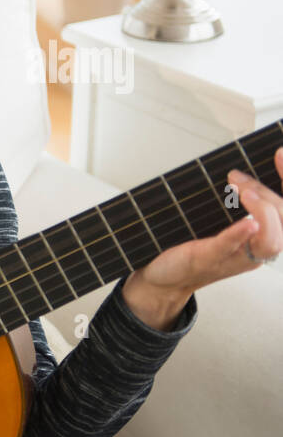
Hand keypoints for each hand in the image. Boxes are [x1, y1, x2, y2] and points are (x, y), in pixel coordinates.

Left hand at [123, 147, 282, 327]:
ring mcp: (233, 258)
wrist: (165, 280)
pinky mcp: (208, 260)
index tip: (280, 156)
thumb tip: (237, 174)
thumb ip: (232, 206)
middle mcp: (253, 251)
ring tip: (247, 193)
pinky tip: (247, 222)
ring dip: (264, 212)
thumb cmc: (192, 252)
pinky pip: (230, 247)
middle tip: (241, 179)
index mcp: (258, 240)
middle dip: (270, 196)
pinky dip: (240, 233)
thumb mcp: (219, 226)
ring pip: (270, 241)